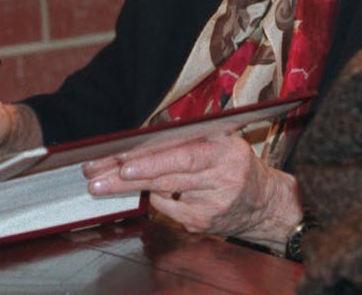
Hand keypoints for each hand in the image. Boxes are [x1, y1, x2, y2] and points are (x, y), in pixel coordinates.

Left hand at [83, 134, 300, 247]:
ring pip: (163, 195)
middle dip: (126, 176)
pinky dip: (156, 200)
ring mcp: (212, 205)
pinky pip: (167, 211)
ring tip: (101, 184)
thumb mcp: (224, 143)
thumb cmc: (236, 166)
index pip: (183, 155)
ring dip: (129, 189)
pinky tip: (152, 193)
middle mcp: (221, 178)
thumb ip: (192, 138)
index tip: (123, 162)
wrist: (265, 204)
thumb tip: (144, 137)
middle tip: (96, 176)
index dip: (152, 160)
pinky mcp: (203, 224)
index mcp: (226, 150)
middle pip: (167, 177)